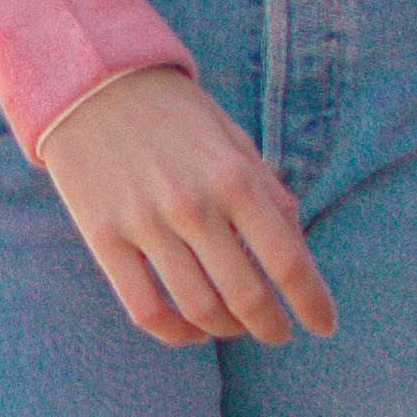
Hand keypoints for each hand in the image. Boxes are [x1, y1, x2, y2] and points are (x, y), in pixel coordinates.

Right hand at [38, 66, 336, 349]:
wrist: (93, 84)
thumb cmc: (175, 115)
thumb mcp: (233, 140)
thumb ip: (268, 194)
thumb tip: (298, 253)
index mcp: (235, 177)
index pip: (287, 260)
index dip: (312, 302)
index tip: (324, 324)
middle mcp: (193, 204)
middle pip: (245, 296)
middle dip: (271, 326)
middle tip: (278, 332)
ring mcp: (144, 224)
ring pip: (198, 310)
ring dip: (226, 330)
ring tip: (236, 327)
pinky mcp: (103, 238)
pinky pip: (146, 309)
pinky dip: (176, 333)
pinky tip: (191, 330)